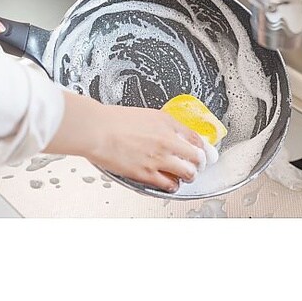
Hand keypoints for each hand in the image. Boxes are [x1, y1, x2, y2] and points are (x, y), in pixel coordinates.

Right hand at [45, 91, 206, 192]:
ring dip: (188, 176)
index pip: (195, 137)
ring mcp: (159, 158)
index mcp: (167, 123)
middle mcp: (167, 140)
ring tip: (185, 176)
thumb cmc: (113, 120)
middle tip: (196, 165)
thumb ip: (161, 124)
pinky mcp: (147, 174)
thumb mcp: (145, 114)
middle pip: (196, 157)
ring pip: (188, 173)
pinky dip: (173, 185)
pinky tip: (171, 184)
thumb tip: (170, 132)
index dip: (203, 147)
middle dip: (199, 163)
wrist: (97, 130)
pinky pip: (169, 184)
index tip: (204, 151)